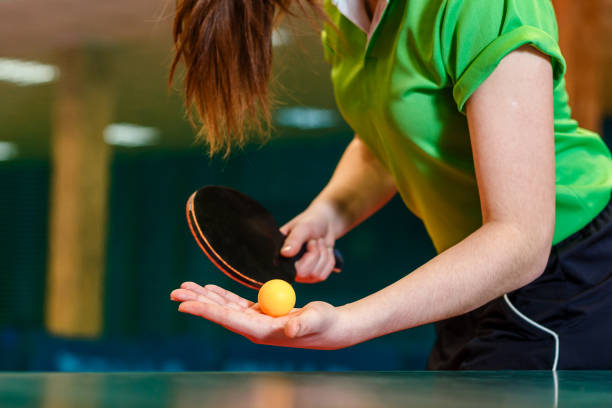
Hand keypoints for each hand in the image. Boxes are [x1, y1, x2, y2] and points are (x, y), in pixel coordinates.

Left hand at [170, 282, 353, 348]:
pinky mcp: (260, 313)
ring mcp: (256, 320)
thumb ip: (303, 324)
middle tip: (175, 292)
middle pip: (219, 313)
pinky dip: (221, 294)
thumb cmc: (325, 323)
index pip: (228, 319)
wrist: (331, 327)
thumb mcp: (316, 320)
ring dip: (204, 296)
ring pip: (223, 306)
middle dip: (197, 302)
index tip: (184, 306)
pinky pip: (235, 303)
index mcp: (262, 331)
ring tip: (184, 288)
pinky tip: (208, 289)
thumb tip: (288, 329)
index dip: (205, 311)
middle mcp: (254, 328)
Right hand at [280, 200, 344, 282]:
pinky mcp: (313, 275)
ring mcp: (302, 273)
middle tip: (314, 241)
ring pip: (317, 275)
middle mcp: (289, 267)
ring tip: (318, 243)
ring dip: (323, 256)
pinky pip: (324, 275)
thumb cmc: (311, 222)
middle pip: (305, 274)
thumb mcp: (303, 227)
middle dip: (315, 254)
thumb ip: (294, 239)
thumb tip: (285, 253)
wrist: (327, 222)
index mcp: (280, 253)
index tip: (310, 242)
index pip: (290, 270)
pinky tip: (324, 250)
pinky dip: (328, 260)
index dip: (305, 258)